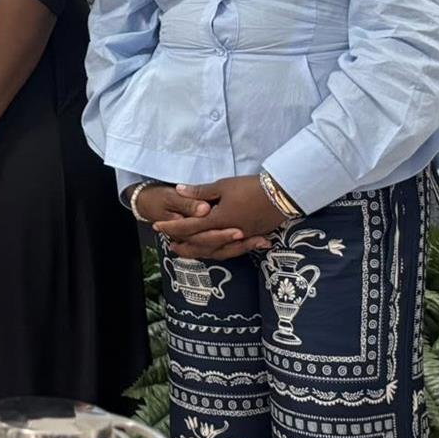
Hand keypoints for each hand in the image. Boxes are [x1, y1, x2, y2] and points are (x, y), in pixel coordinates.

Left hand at [154, 175, 282, 259]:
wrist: (281, 195)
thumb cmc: (250, 188)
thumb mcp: (223, 186)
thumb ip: (200, 192)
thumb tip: (179, 189)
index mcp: (218, 220)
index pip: (189, 226)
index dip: (172, 226)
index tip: (157, 226)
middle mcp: (227, 233)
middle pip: (200, 243)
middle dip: (183, 244)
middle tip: (169, 244)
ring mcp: (239, 238)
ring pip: (214, 250)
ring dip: (198, 251)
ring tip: (186, 250)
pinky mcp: (249, 238)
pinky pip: (228, 250)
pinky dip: (217, 251)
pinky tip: (212, 249)